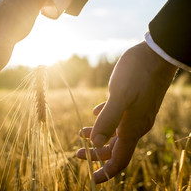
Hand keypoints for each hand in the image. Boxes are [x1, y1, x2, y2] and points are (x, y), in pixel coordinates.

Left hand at [76, 41, 176, 182]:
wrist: (157, 54)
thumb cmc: (138, 73)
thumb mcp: (120, 96)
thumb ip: (108, 119)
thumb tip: (96, 144)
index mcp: (132, 127)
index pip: (120, 159)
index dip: (106, 171)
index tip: (92, 179)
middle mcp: (135, 124)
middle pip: (115, 148)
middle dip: (96, 153)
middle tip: (77, 153)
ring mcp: (135, 113)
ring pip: (115, 132)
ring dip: (98, 135)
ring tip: (81, 133)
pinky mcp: (134, 101)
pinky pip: (117, 117)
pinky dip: (104, 119)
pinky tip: (95, 113)